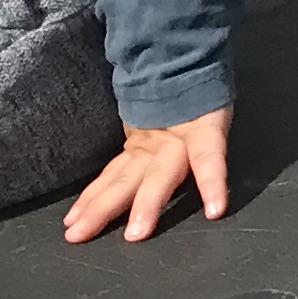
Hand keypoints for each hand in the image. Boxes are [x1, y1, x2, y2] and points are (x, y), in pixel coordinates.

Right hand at [63, 109, 232, 242]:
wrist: (177, 62)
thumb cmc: (206, 98)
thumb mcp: (218, 114)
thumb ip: (216, 144)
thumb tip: (225, 182)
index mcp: (200, 131)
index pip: (208, 156)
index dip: (212, 181)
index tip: (216, 209)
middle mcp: (169, 142)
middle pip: (158, 175)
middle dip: (147, 204)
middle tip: (135, 235)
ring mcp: (146, 144)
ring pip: (122, 178)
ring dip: (100, 208)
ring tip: (78, 233)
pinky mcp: (131, 144)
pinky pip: (109, 173)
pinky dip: (89, 197)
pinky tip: (72, 217)